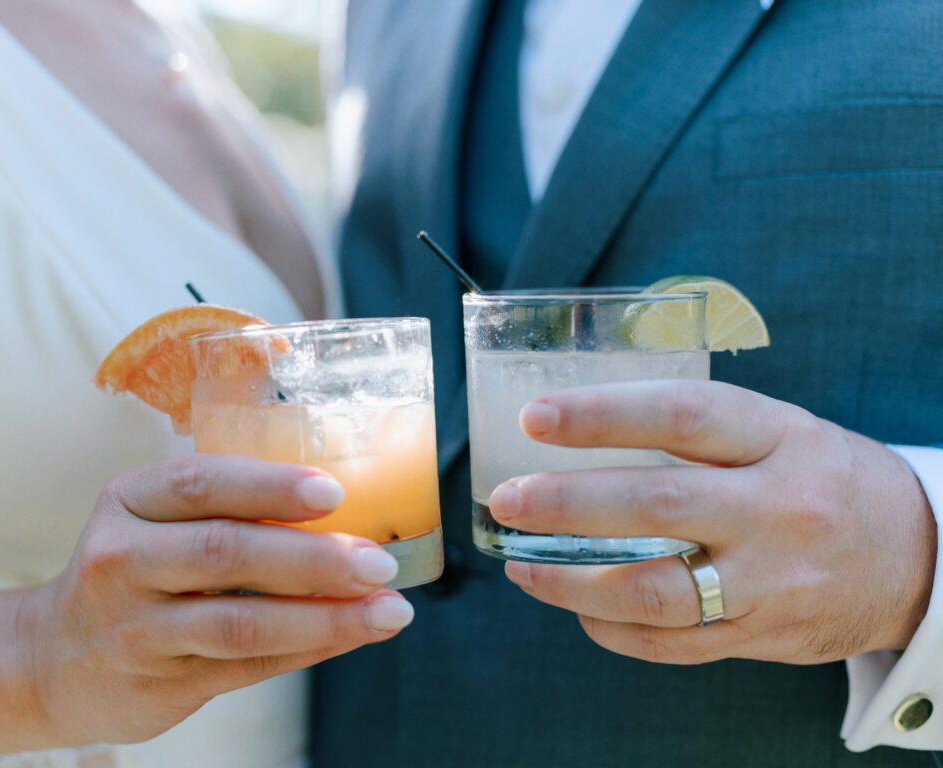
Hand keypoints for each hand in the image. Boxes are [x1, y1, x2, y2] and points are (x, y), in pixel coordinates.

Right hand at [21, 454, 411, 746]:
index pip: (200, 482)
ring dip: (325, 617)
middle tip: (379, 561)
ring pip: (241, 623)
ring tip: (389, 610)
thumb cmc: (133, 568)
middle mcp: (123, 561)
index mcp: (129, 501)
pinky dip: (308, 648)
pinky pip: (247, 666)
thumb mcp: (153, 518)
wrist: (52, 659)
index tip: (333, 492)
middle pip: (225, 553)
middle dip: (312, 557)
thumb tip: (342, 503)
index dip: (270, 486)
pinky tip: (353, 634)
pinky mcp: (160, 683)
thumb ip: (224, 506)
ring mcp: (137, 629)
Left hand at [489, 380, 936, 664]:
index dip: (600, 414)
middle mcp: (779, 509)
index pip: (680, 415)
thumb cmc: (821, 478)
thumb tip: (581, 426)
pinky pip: (671, 644)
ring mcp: (772, 581)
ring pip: (654, 591)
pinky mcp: (762, 636)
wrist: (914, 557)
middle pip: (657, 506)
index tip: (535, 418)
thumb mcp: (779, 430)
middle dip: (566, 505)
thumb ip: (696, 429)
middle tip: (507, 498)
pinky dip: (611, 629)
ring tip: (521, 565)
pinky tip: (576, 608)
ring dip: (571, 582)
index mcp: (781, 439)